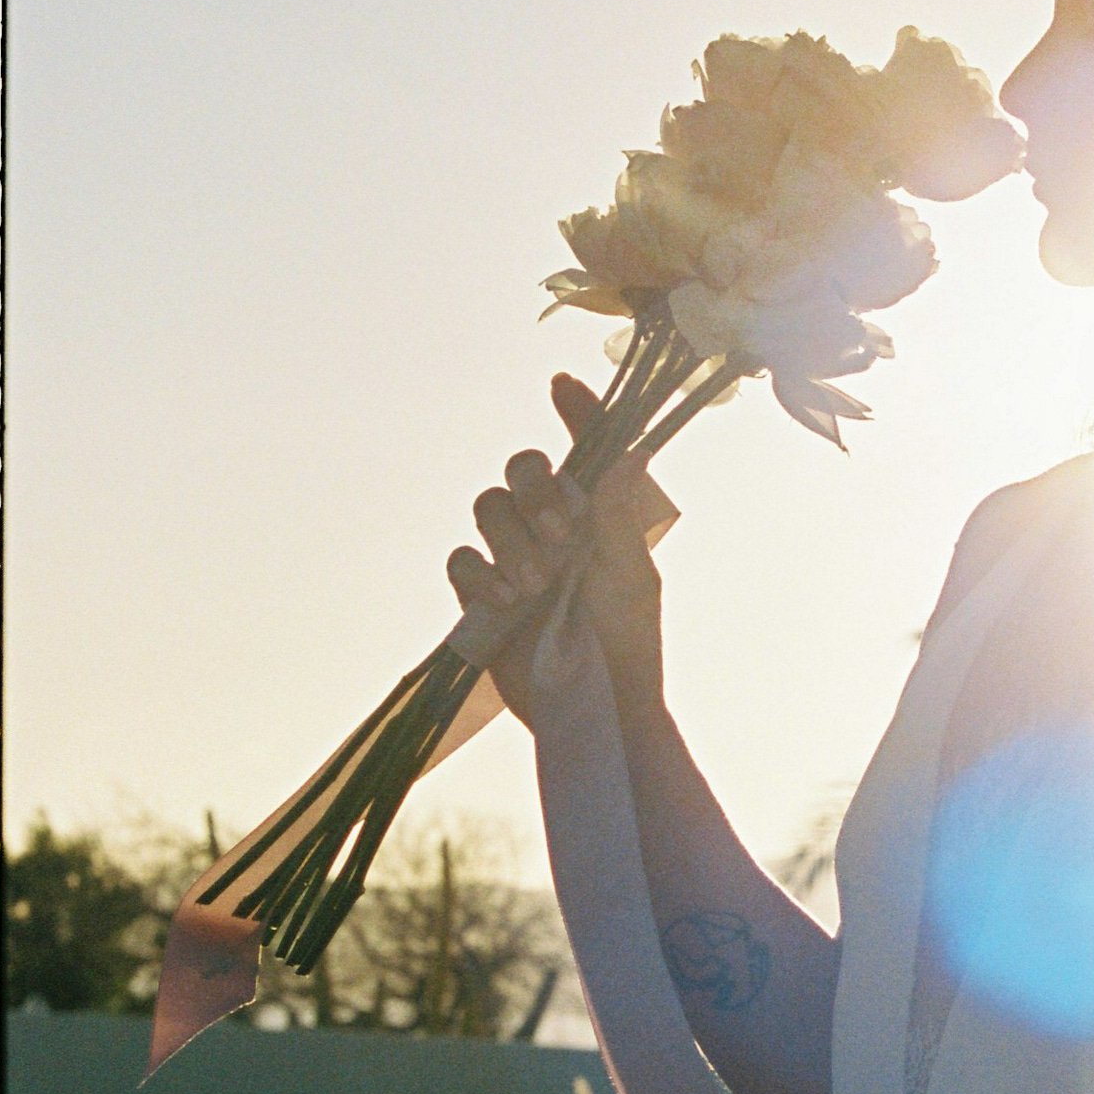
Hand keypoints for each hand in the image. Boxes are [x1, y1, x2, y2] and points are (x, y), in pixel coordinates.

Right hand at [445, 372, 666, 729]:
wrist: (596, 708)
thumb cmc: (629, 644)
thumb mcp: (632, 578)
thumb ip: (619, 517)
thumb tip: (629, 452)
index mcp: (596, 514)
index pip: (585, 450)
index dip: (577, 413)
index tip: (561, 386)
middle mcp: (552, 526)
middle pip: (521, 469)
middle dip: (535, 492)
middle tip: (563, 536)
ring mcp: (514, 557)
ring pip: (488, 509)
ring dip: (512, 539)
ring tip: (538, 586)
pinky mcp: (482, 595)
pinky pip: (461, 560)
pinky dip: (481, 574)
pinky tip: (508, 601)